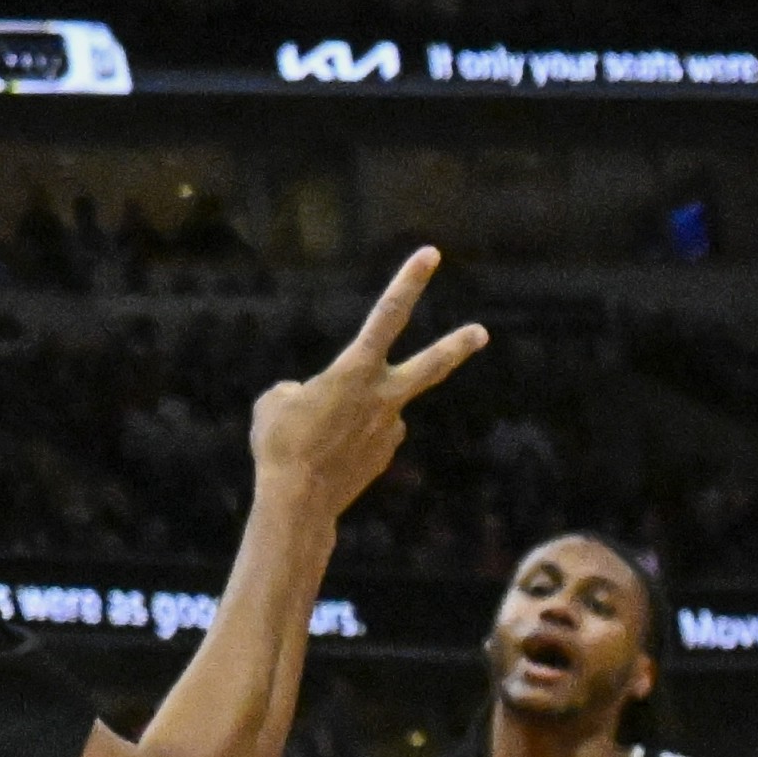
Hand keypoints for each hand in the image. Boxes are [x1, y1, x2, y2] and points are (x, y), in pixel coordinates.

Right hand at [250, 249, 485, 523]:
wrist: (299, 502)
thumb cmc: (281, 444)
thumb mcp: (276, 402)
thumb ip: (301, 391)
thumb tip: (316, 400)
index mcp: (355, 370)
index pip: (388, 315)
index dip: (409, 282)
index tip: (430, 254)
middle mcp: (383, 396)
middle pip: (430, 366)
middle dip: (456, 347)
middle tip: (481, 333)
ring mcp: (389, 428)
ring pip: (372, 408)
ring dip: (345, 416)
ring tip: (315, 441)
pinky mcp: (384, 454)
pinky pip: (365, 436)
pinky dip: (345, 441)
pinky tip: (326, 458)